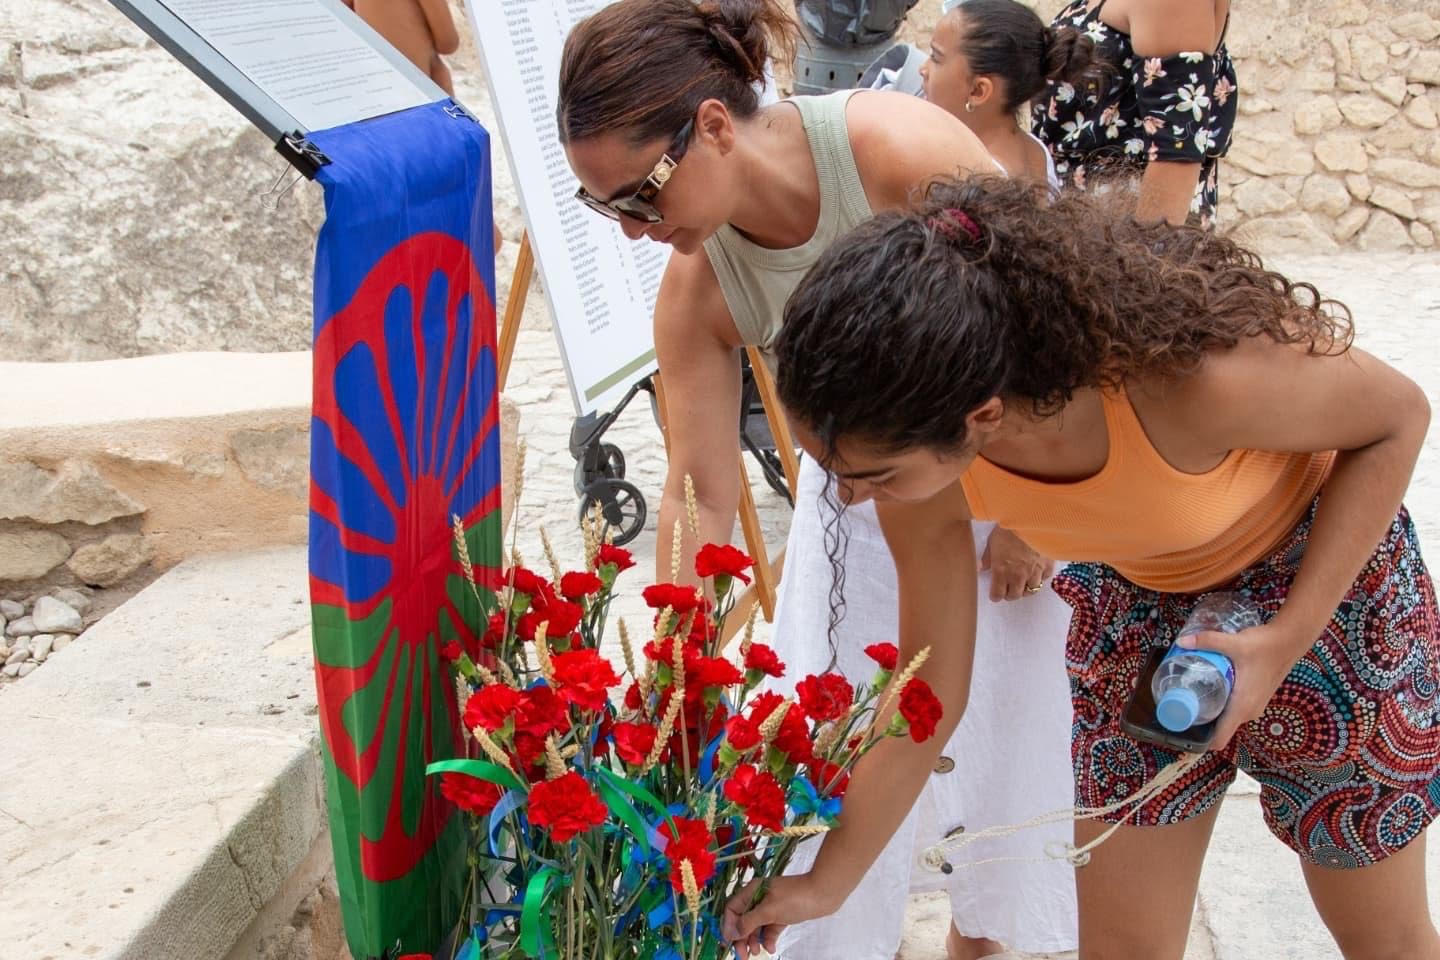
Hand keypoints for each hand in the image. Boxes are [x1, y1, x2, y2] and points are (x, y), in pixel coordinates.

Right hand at [722, 873, 837, 957]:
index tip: (729, 943)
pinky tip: (771, 948)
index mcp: (752, 891)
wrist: (823, 894)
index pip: (732, 909)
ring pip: (756, 926)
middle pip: (743, 920)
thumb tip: (732, 933)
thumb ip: (749, 922)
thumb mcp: (769, 911)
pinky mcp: (782, 915)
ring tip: (756, 953)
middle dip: (741, 938)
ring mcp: (771, 907)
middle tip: (743, 955)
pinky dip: (769, 938)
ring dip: (754, 940)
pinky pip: (770, 929)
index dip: (728, 926)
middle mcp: (759, 898)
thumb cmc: (795, 898)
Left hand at [980, 527, 1053, 601]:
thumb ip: (987, 558)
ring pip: (1031, 590)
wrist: (1031, 520)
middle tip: (1008, 589)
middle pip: (1014, 596)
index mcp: (1001, 571)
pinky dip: (1040, 578)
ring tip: (1022, 583)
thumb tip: (981, 568)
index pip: (997, 595)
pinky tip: (1036, 572)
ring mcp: (1034, 572)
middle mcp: (1018, 576)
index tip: (995, 593)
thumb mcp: (992, 541)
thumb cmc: (1008, 528)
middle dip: (1010, 594)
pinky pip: (1044, 579)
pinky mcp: (1047, 565)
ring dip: (1025, 588)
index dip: (995, 595)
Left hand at [1177, 621, 1308, 751]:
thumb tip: (1182, 641)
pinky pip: (1234, 709)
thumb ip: (1207, 641)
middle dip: (1199, 720)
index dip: (1199, 740)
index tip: (1180, 727)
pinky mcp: (1256, 699)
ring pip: (1227, 717)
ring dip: (1211, 710)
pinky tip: (1210, 687)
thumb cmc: (1265, 646)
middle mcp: (1248, 712)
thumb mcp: (1234, 643)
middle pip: (1219, 728)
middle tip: (1178, 703)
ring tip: (1190, 694)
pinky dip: (1222, 703)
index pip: (1219, 739)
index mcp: (1242, 707)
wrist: (1290, 641)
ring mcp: (1254, 707)